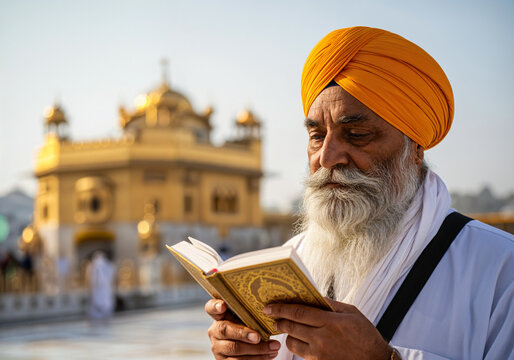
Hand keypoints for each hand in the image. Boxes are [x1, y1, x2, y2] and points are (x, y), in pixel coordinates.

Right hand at [205, 299, 280, 358]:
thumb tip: (269, 310)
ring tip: (273, 347)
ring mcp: (218, 348)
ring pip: (234, 349)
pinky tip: (269, 354)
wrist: (247, 347)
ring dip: (257, 349)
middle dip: (243, 334)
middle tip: (258, 336)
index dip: (215, 306)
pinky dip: (257, 358)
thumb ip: (249, 314)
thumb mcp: (246, 320)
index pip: (211, 308)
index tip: (222, 305)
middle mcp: (215, 331)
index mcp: (219, 317)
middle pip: (225, 330)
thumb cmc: (249, 328)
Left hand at [263, 298, 391, 359]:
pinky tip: (301, 339)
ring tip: (290, 328)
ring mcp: (319, 354)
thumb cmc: (365, 335)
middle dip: (279, 320)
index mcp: (330, 322)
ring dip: (287, 334)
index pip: (299, 312)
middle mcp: (322, 338)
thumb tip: (314, 296)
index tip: (269, 307)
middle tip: (272, 315)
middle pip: (291, 327)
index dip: (281, 309)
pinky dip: (297, 346)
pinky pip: (300, 354)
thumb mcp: (352, 312)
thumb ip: (331, 304)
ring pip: (292, 343)